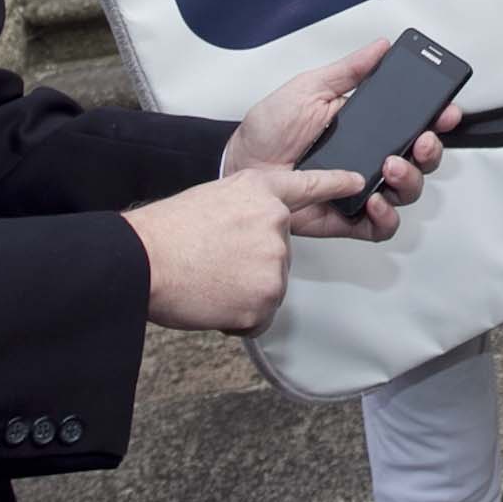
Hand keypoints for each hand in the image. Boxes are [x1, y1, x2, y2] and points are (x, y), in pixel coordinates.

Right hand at [121, 167, 370, 333]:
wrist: (144, 259)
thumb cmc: (166, 234)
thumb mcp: (213, 201)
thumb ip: (245, 214)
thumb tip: (249, 242)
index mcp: (260, 191)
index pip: (306, 186)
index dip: (334, 183)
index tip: (358, 182)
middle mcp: (275, 221)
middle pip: (277, 256)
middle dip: (249, 267)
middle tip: (212, 264)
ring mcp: (275, 260)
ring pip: (268, 288)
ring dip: (241, 294)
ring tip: (207, 280)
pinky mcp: (267, 296)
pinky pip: (258, 317)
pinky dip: (237, 319)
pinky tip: (212, 302)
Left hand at [220, 39, 454, 229]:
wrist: (240, 165)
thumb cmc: (269, 129)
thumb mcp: (309, 89)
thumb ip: (348, 70)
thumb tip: (380, 47)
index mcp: (367, 125)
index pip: (413, 122)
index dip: (436, 118)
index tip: (446, 110)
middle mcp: (369, 158)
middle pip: (420, 160)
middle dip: (431, 151)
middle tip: (421, 141)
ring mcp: (361, 189)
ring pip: (406, 192)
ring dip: (409, 180)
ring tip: (391, 168)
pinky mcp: (347, 218)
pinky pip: (380, 226)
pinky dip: (385, 217)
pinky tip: (374, 201)